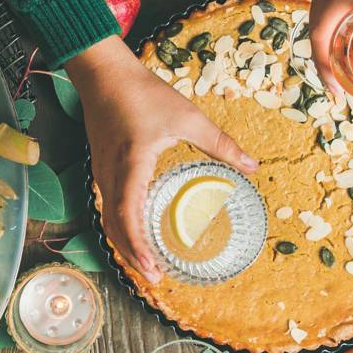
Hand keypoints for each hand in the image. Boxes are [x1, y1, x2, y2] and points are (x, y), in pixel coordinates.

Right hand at [66, 38, 255, 281]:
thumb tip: (251, 167)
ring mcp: (101, 172)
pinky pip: (108, 205)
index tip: (154, 269)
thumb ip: (219, 144)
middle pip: (114, 227)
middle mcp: (110, 175)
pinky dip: (121, 226)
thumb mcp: (187, 117)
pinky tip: (136, 232)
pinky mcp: (100, 167)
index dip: (139, 247)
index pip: (128, 218)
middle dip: (133, 257)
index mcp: (130, 166)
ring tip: (146, 264)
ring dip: (126, 244)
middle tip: (156, 279)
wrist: (103, 73)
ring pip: (109, 219)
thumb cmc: (143, 93)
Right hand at [307, 0, 352, 95]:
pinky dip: (328, 13)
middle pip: (315, 28)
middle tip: (341, 82)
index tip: (337, 90)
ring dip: (326, 36)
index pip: (324, 35)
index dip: (327, 68)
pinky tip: (342, 22)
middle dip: (325, 59)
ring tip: (344, 55)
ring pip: (315, 10)